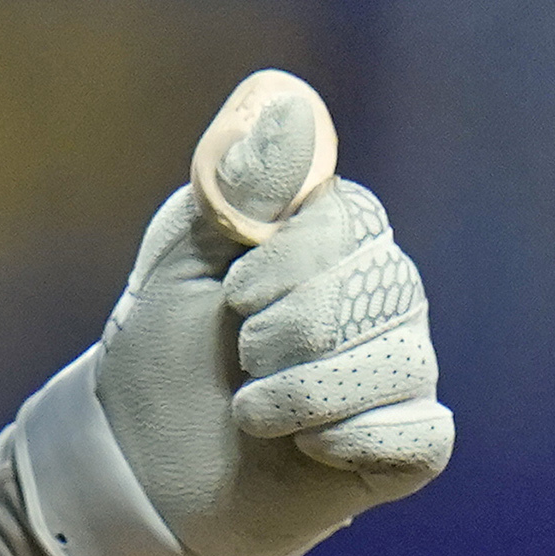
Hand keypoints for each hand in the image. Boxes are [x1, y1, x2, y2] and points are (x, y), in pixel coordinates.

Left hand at [14, 73, 451, 555]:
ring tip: (253, 407)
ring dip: (297, 392)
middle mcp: (388, 294)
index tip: (230, 293)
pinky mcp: (409, 445)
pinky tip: (303, 447)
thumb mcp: (182, 251)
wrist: (134, 459)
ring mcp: (403, 368)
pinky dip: (342, 440)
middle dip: (283, 330)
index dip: (285, 261)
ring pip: (398, 362)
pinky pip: (420, 433)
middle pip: (382, 288)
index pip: (354, 218)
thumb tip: (284, 95)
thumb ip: (235, 177)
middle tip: (240, 353)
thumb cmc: (163, 346)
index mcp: (339, 237)